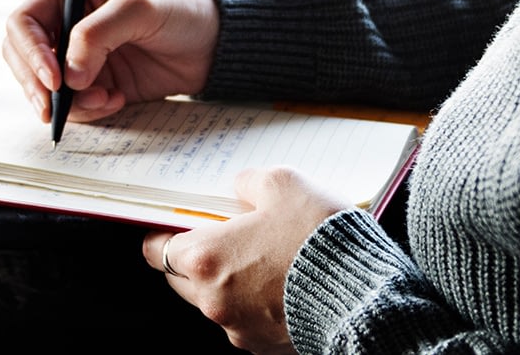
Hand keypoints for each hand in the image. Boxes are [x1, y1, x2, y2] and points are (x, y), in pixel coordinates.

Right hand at [2, 0, 218, 122]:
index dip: (30, 51)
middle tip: (56, 107)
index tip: (53, 78)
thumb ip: (98, 35)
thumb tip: (67, 76)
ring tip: (105, 99)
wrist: (213, 43)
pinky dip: (88, 110)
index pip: (23, 22)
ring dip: (68, 102)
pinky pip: (73, 105)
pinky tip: (117, 100)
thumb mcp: (139, 8)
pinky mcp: (94, 84)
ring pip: (43, 88)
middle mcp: (66, 25)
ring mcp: (78, 58)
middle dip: (37, 85)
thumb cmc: (179, 10)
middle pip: (22, 59)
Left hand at [143, 167, 349, 352]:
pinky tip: (286, 283)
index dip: (168, 232)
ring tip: (268, 258)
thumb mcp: (285, 183)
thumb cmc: (319, 238)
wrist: (364, 292)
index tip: (184, 223)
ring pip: (215, 301)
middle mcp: (212, 299)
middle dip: (199, 258)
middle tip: (231, 237)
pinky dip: (257, 303)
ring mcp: (237, 327)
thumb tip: (242, 186)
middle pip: (181, 279)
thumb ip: (251, 182)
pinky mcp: (263, 345)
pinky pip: (247, 320)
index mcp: (205, 257)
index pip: (156, 248)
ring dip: (230, 281)